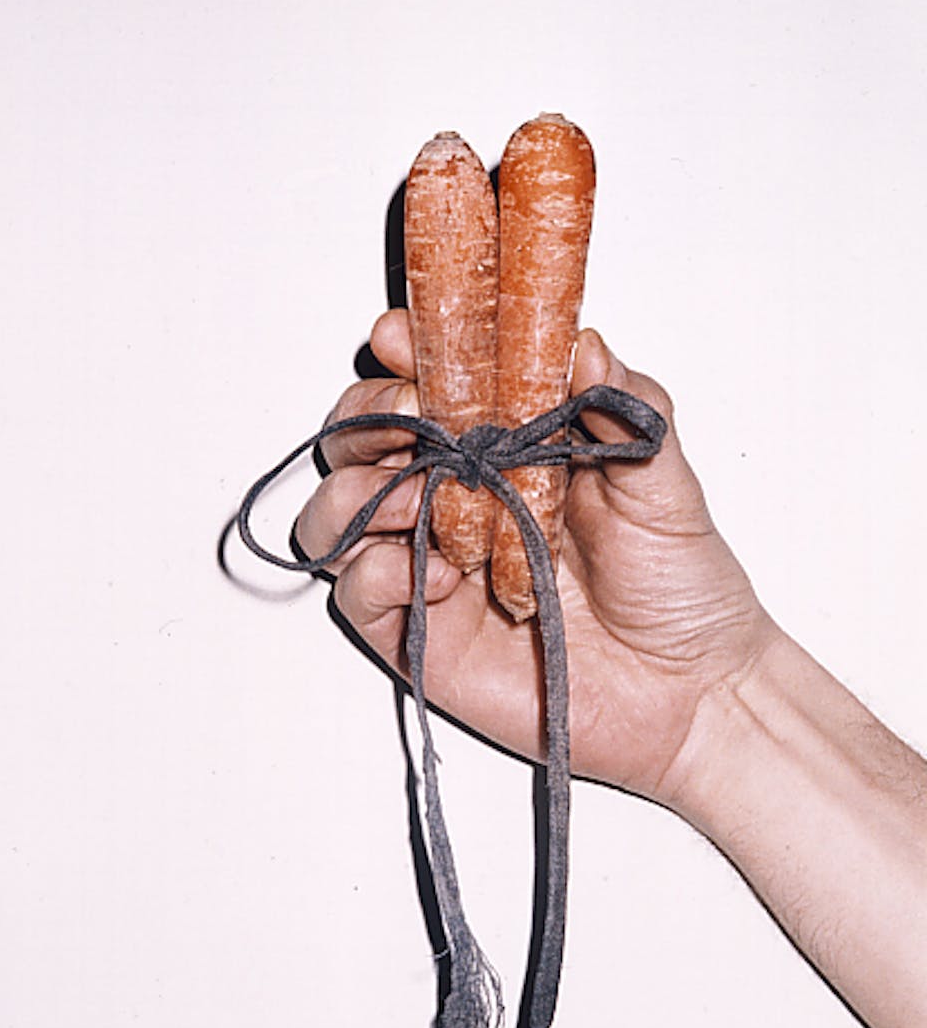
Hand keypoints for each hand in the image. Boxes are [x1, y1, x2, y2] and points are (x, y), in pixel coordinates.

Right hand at [296, 310, 775, 803]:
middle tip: (407, 415)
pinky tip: (434, 572)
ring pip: (337, 513)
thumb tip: (581, 339)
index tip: (401, 336)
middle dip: (367, 417)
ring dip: (357, 490)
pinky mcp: (421, 634)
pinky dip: (376, 569)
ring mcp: (430, 568)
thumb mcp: (661, 477)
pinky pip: (357, 592)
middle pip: (361, 441)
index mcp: (504, 449)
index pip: (427, 388)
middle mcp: (455, 501)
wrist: (691, 691)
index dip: (404, 357)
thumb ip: (620, 405)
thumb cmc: (679, 585)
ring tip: (415, 494)